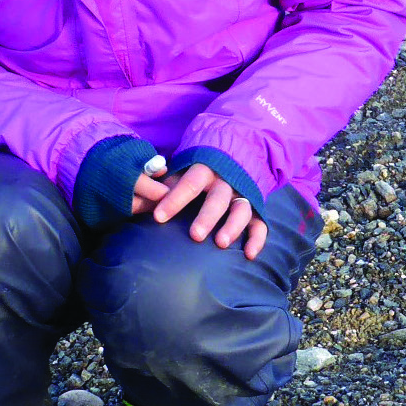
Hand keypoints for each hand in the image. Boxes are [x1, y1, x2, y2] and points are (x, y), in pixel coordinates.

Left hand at [149, 164, 268, 259]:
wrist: (237, 150)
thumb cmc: (201, 164)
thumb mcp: (185, 165)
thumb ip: (168, 180)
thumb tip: (146, 195)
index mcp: (206, 168)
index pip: (189, 183)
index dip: (174, 200)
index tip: (158, 217)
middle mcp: (226, 181)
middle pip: (218, 199)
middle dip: (207, 217)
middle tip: (195, 235)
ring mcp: (243, 194)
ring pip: (241, 210)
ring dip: (233, 226)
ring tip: (221, 243)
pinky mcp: (256, 206)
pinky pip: (259, 223)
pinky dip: (257, 239)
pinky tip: (249, 255)